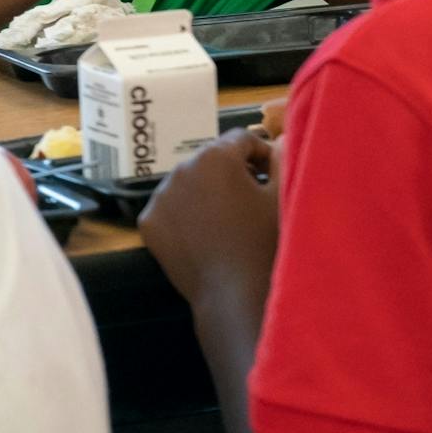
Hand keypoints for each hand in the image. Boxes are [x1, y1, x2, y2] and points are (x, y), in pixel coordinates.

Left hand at [139, 128, 279, 304]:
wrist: (236, 294)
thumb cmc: (266, 242)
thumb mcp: (283, 196)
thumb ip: (281, 160)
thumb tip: (278, 141)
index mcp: (214, 157)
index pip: (240, 139)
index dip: (260, 154)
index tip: (270, 175)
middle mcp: (180, 169)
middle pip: (210, 159)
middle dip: (231, 172)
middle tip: (252, 199)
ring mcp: (159, 196)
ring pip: (188, 182)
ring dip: (206, 191)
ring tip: (229, 219)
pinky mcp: (149, 222)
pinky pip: (171, 207)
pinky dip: (186, 213)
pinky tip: (206, 233)